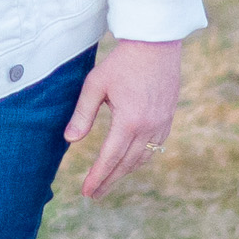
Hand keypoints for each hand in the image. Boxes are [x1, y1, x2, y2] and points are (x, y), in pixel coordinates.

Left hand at [64, 39, 181, 199]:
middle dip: (108, 181)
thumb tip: (70, 140)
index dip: (97, 177)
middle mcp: (148, 127)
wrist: (156, 43)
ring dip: (124, 172)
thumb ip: (83, 114)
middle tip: (93, 195)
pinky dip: (140, 159)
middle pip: (126, 164)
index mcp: (129, 121)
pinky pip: (154, 147)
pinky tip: (129, 162)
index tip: (86, 192)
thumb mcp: (96, 85)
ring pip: (142, 158)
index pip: (110, 158)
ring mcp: (161, 124)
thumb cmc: (122, 62)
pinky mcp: (168, 118)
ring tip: (108, 181)